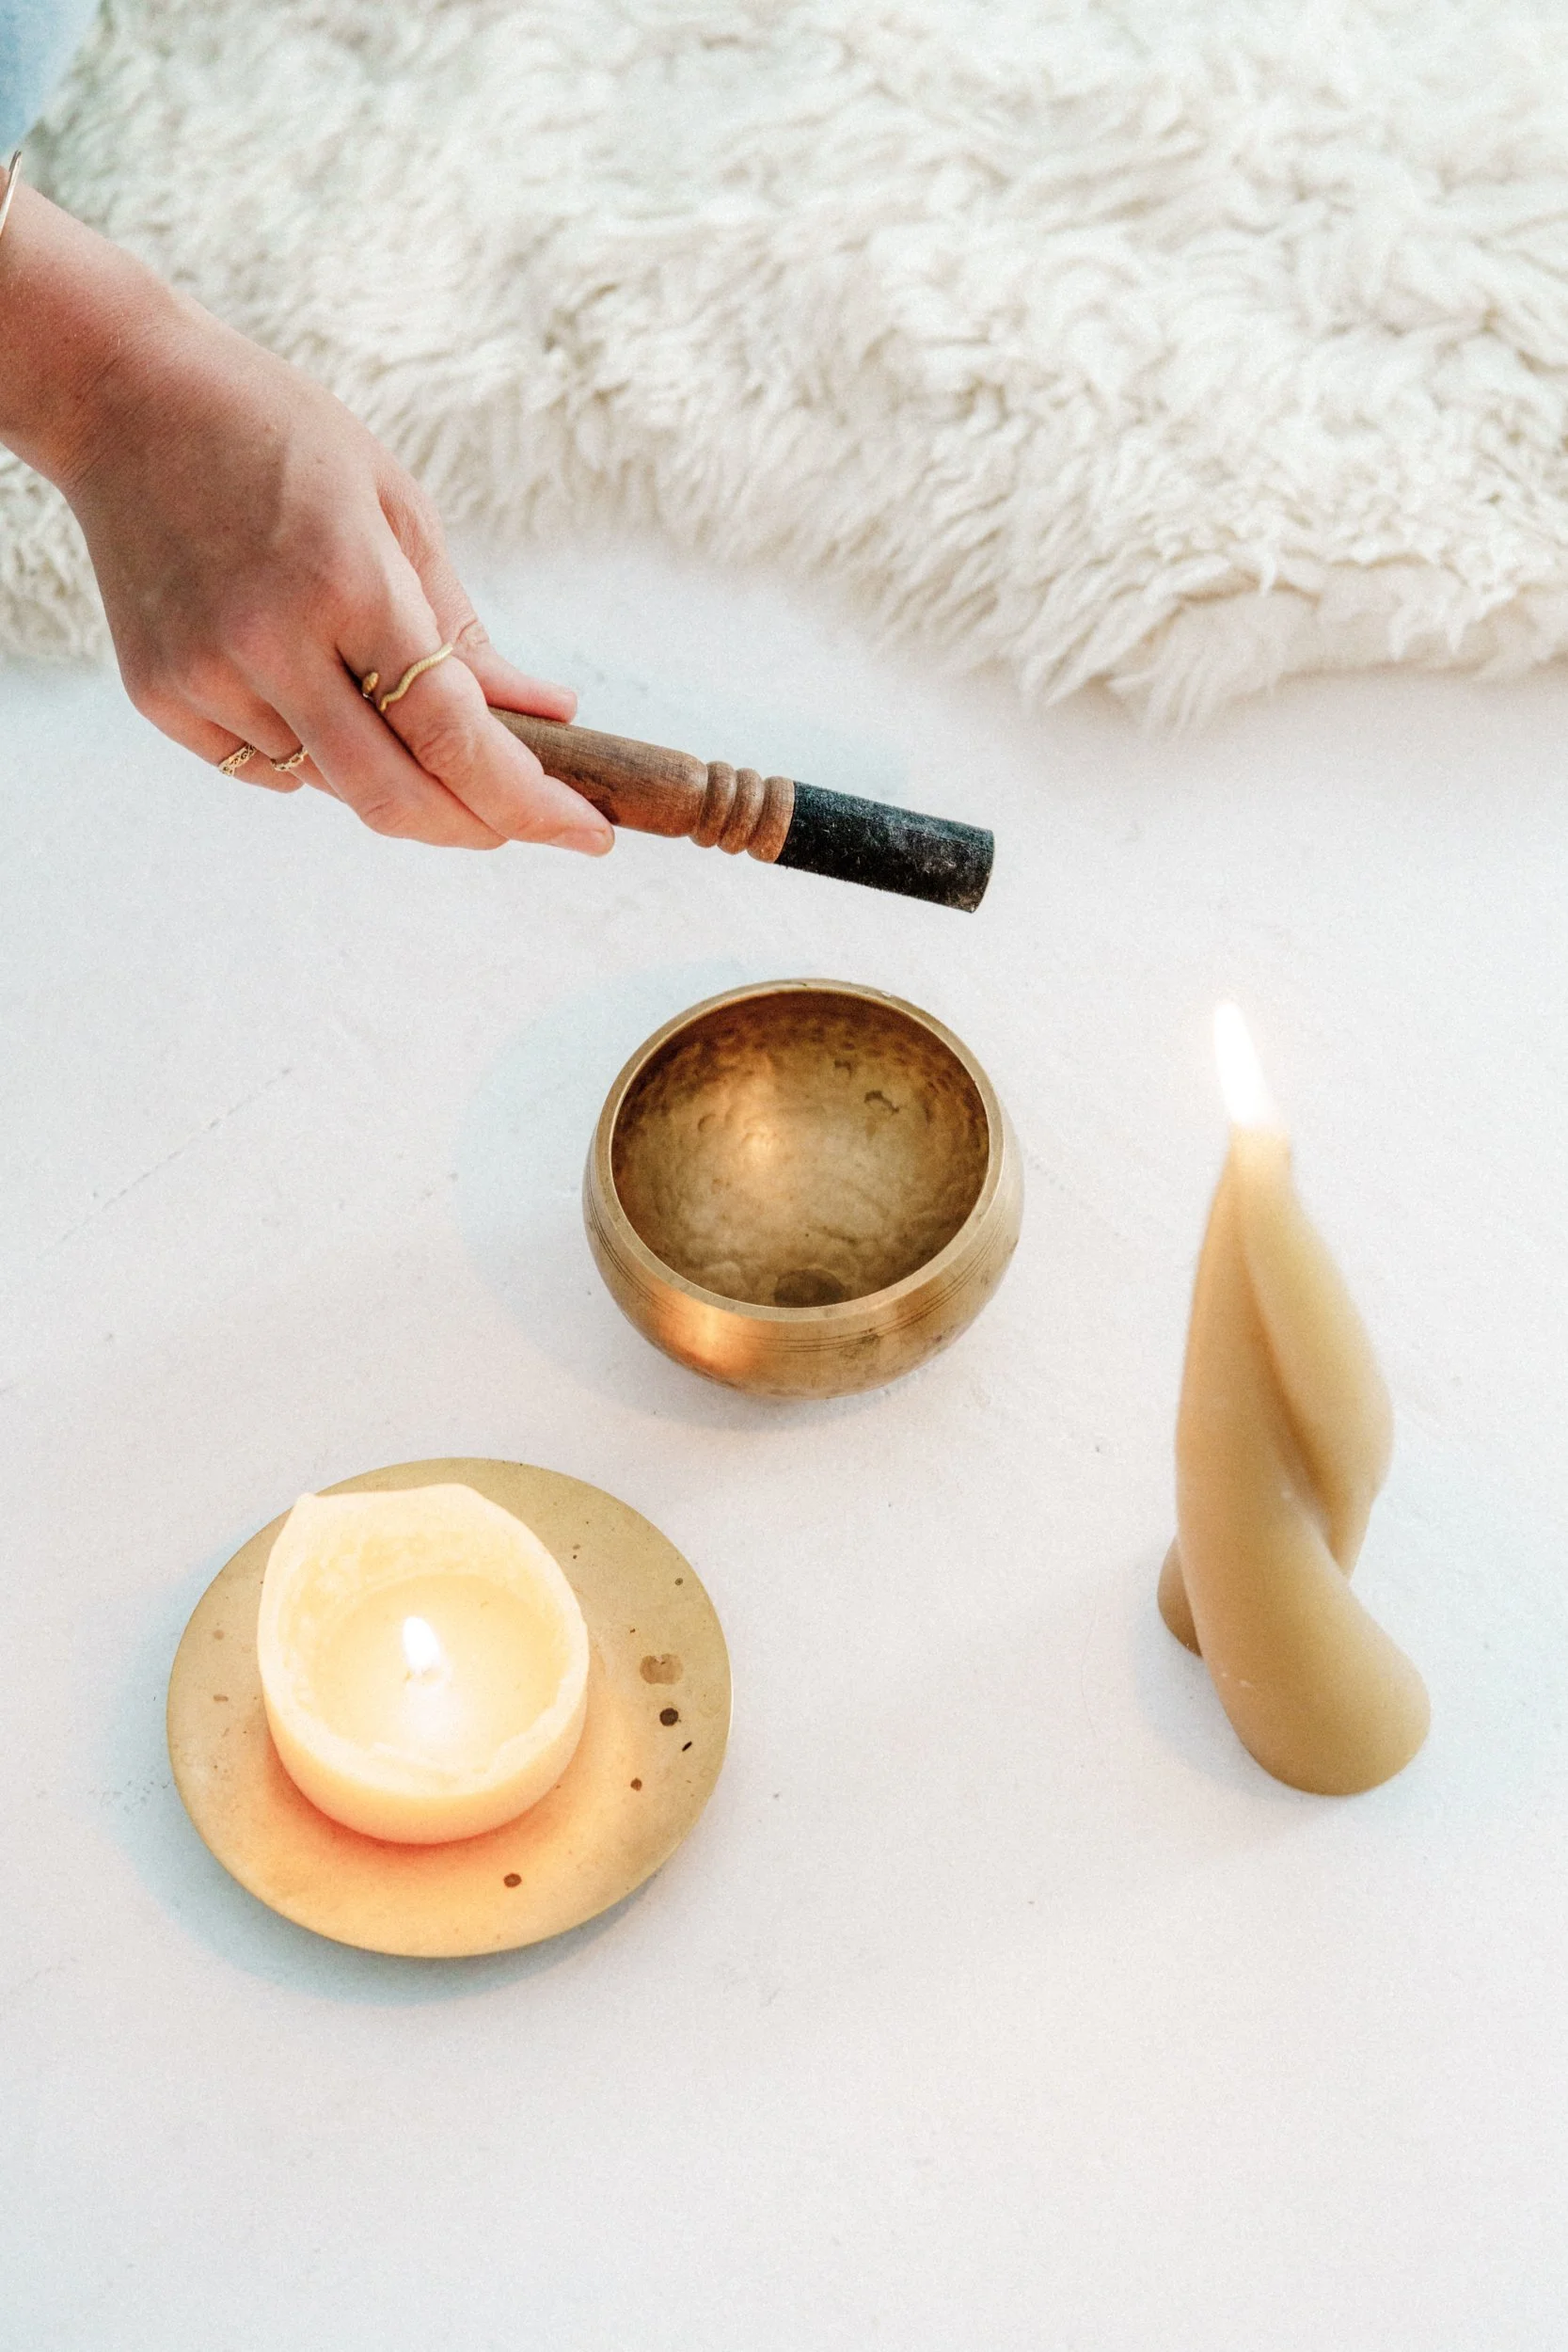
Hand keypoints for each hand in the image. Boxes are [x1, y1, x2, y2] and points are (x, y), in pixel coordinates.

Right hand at [66, 300, 612, 852]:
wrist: (124, 400)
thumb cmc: (282, 440)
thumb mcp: (396, 510)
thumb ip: (464, 631)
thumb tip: (549, 716)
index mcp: (348, 581)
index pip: (453, 736)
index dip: (530, 802)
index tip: (588, 833)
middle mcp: (271, 642)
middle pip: (394, 799)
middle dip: (475, 828)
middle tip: (520, 823)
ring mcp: (206, 677)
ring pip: (333, 788)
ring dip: (390, 775)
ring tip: (387, 701)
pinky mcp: (161, 697)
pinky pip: (267, 771)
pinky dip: (312, 759)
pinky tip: (307, 688)